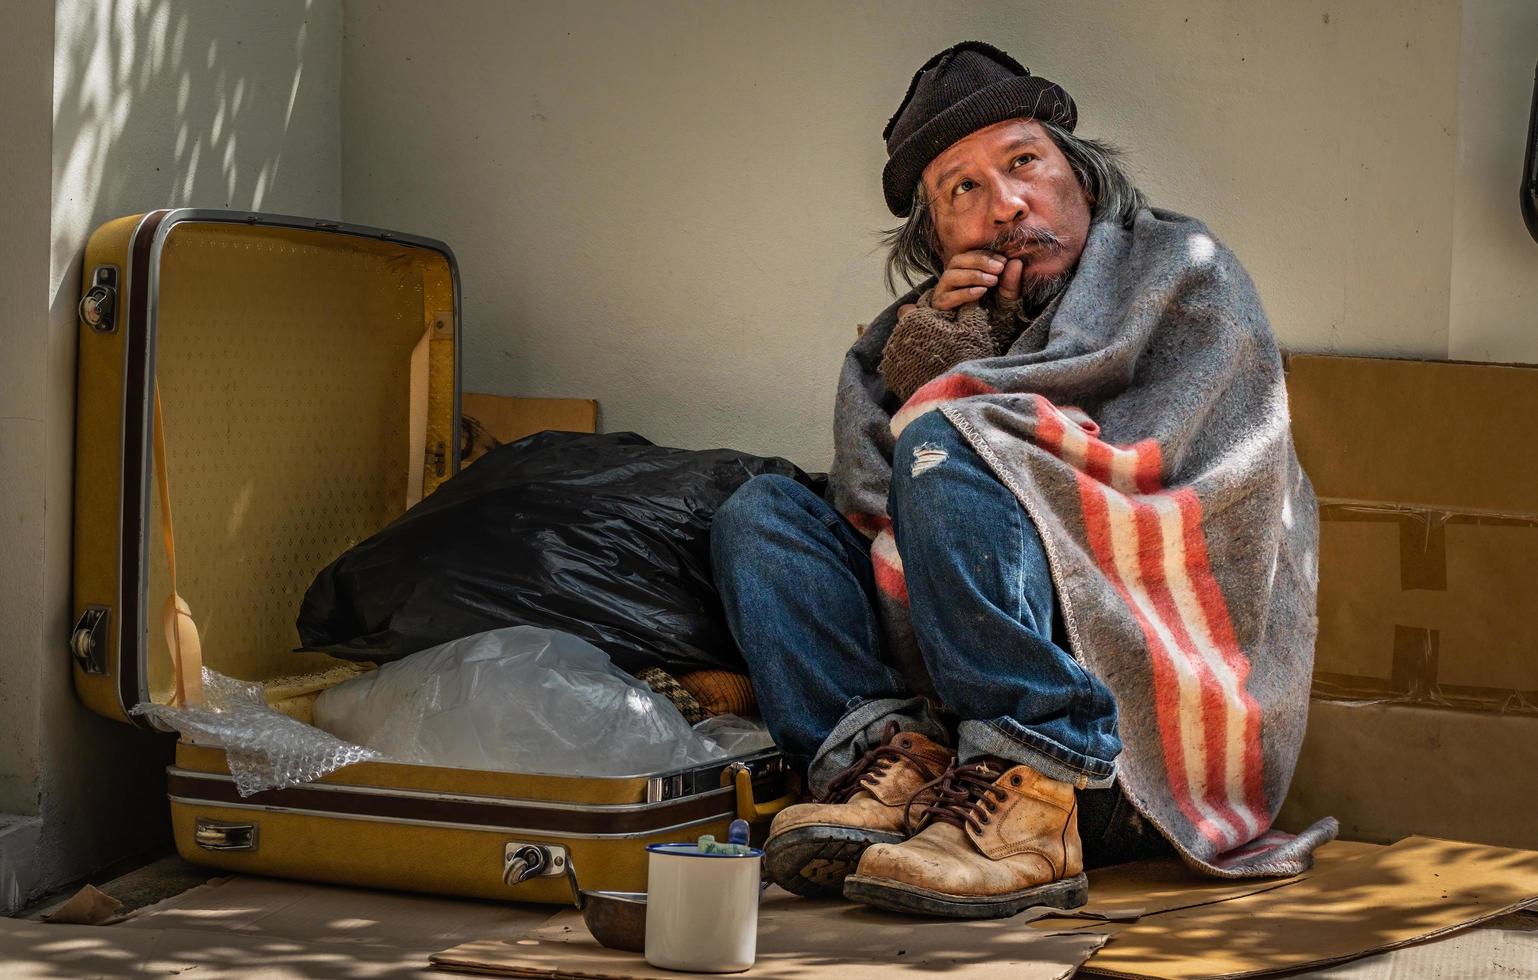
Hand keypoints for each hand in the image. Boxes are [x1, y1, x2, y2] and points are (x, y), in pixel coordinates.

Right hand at [905, 250, 1024, 315]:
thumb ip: (1011, 281)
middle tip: (999, 269)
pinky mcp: (939, 307)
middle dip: (979, 262)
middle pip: (957, 261)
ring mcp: (943, 293)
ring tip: (992, 281)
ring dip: (972, 275)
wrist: (987, 339)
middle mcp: (951, 279)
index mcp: (965, 271)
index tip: (1003, 261)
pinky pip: (946, 298)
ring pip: (950, 276)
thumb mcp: (1007, 297)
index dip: (985, 255)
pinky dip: (964, 293)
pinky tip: (980, 292)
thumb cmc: (996, 315)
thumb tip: (1016, 262)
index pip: (970, 255)